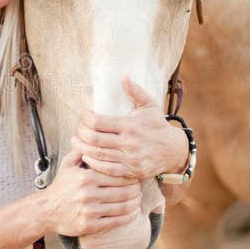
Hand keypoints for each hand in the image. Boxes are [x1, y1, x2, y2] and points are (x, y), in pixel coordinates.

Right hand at [45, 140, 141, 237]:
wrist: (45, 211)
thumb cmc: (59, 187)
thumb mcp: (67, 165)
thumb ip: (81, 151)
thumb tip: (92, 136)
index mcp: (85, 177)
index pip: (117, 175)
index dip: (130, 176)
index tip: (134, 176)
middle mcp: (88, 194)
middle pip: (123, 191)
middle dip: (136, 190)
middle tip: (140, 188)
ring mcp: (90, 211)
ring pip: (122, 206)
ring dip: (135, 203)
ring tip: (138, 200)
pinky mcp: (90, 225)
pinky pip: (116, 221)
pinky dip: (129, 217)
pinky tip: (133, 213)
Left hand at [71, 77, 188, 179]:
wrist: (174, 151)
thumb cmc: (158, 126)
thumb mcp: (149, 106)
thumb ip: (135, 91)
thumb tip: (123, 76)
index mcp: (130, 125)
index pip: (98, 121)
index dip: (86, 118)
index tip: (84, 115)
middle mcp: (128, 143)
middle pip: (94, 138)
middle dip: (81, 133)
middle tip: (78, 129)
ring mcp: (129, 159)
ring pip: (97, 154)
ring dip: (82, 148)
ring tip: (75, 142)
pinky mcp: (130, 171)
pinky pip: (106, 169)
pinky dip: (93, 163)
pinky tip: (86, 157)